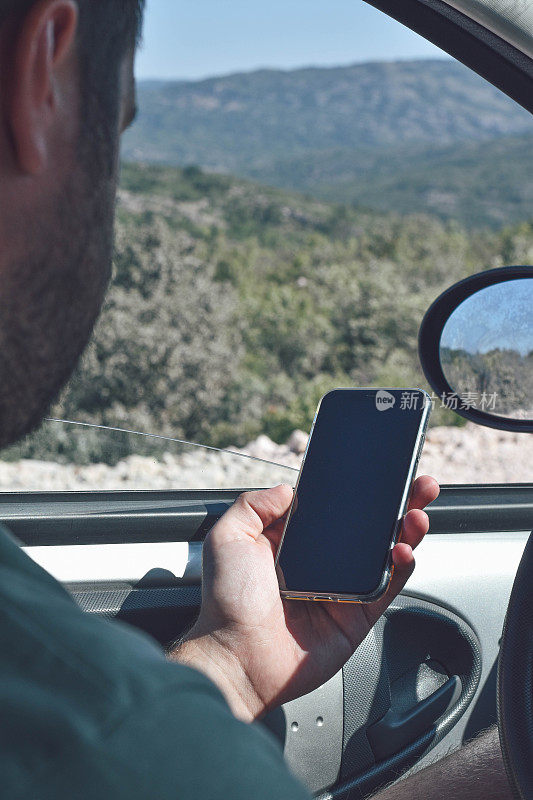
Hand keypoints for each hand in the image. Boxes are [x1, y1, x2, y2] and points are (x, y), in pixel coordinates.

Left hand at [172, 477, 439, 721]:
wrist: (237, 657)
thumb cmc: (227, 603)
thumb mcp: (228, 537)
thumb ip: (254, 505)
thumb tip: (287, 488)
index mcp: (295, 542)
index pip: (336, 509)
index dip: (359, 491)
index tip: (379, 472)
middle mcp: (323, 563)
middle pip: (370, 528)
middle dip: (399, 505)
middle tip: (418, 486)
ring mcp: (344, 589)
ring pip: (386, 554)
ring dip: (408, 531)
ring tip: (416, 515)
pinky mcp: (358, 615)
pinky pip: (388, 588)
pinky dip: (402, 568)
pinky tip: (403, 550)